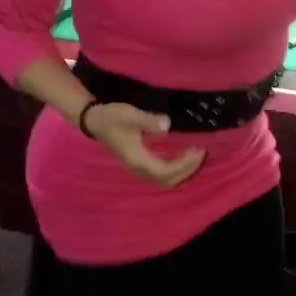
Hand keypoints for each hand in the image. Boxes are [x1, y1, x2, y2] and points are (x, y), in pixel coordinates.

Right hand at [83, 103, 205, 186]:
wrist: (94, 120)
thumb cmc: (111, 117)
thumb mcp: (130, 115)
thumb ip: (148, 121)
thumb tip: (167, 125)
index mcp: (138, 160)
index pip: (166, 171)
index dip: (184, 164)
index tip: (197, 150)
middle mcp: (139, 169)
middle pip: (168, 180)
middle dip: (187, 170)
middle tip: (201, 153)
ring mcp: (138, 168)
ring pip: (165, 180)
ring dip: (182, 171)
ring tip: (195, 156)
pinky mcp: (139, 163)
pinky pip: (161, 173)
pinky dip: (175, 169)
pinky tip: (183, 157)